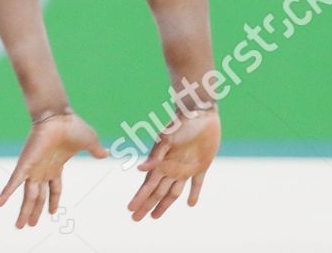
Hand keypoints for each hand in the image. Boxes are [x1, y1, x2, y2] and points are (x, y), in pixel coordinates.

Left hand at [0, 110, 106, 229]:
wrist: (58, 114)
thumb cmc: (72, 125)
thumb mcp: (90, 141)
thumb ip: (96, 150)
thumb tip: (107, 153)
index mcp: (56, 166)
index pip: (54, 189)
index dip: (53, 201)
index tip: (52, 213)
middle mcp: (43, 170)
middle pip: (38, 197)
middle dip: (34, 212)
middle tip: (30, 225)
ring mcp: (33, 168)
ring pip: (28, 196)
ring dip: (24, 212)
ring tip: (20, 226)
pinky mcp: (25, 164)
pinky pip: (13, 182)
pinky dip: (6, 193)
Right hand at [128, 106, 219, 220]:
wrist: (200, 112)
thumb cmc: (181, 122)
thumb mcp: (166, 138)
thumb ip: (156, 155)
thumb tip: (140, 170)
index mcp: (161, 163)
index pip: (148, 186)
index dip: (140, 199)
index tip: (131, 211)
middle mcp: (171, 167)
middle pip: (157, 192)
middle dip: (146, 206)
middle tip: (136, 219)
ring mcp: (185, 168)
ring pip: (173, 192)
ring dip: (165, 204)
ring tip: (155, 217)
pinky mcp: (200, 165)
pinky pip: (196, 183)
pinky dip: (194, 193)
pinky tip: (190, 204)